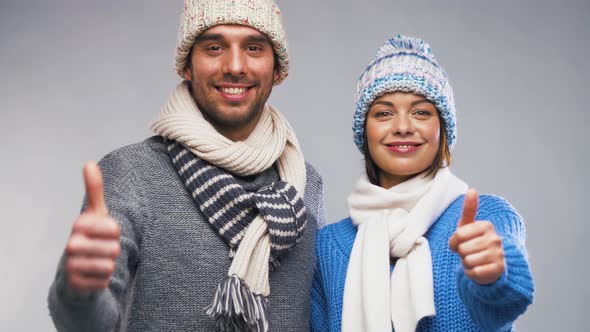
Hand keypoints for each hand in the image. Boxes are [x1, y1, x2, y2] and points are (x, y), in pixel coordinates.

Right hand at [65, 162, 120, 293]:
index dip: (115, 232)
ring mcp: (72, 265)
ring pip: (111, 265)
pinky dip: (103, 278)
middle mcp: (71, 244)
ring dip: (109, 265)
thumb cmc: (91, 236)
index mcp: (79, 225)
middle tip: (101, 249)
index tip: (104, 232)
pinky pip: (105, 280)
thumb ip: (94, 190)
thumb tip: (89, 163)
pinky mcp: (77, 284)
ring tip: (97, 261)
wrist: (75, 270)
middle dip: (113, 250)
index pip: (115, 228)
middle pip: (115, 248)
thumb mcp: (96, 213)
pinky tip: (93, 275)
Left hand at [449, 189, 504, 284]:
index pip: (458, 235)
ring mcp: (498, 255)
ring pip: (468, 261)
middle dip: (462, 254)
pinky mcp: (498, 270)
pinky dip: (471, 274)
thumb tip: (472, 190)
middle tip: (469, 253)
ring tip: (474, 260)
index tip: (460, 243)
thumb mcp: (468, 226)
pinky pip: (474, 273)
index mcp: (486, 226)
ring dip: (466, 264)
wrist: (489, 264)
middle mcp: (495, 239)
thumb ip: (469, 209)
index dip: (454, 242)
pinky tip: (478, 269)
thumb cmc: (474, 242)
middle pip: (463, 249)